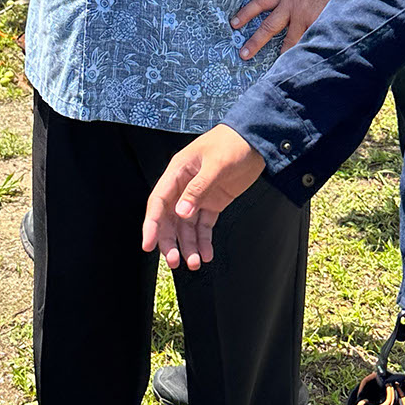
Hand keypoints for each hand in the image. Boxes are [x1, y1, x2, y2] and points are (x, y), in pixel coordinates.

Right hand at [141, 125, 264, 269]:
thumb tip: (181, 212)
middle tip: (175, 261)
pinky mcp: (213, 203)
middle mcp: (183, 186)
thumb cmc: (232, 144)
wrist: (256, 141)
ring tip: (194, 263)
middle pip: (169, 219)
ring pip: (186, 226)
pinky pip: (204, 226)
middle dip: (170, 241)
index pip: (158, 202)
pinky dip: (204, 241)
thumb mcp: (216, 165)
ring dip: (188, 245)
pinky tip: (207, 254)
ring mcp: (198, 196)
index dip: (152, 225)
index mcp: (177, 172)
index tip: (148, 245)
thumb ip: (198, 189)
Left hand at [231, 0, 352, 60]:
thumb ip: (291, 3)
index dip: (246, 13)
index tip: (233, 24)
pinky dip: (307, 54)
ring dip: (285, 56)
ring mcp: (306, 17)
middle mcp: (292, 6)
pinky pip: (310, 43)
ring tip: (277, 71)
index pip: (260, 2)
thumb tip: (283, 21)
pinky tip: (303, 65)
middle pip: (269, 27)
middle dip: (255, 42)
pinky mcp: (319, 25)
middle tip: (243, 55)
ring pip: (291, 42)